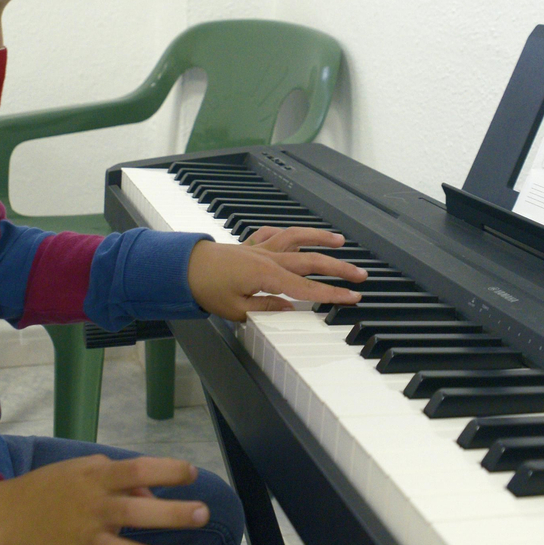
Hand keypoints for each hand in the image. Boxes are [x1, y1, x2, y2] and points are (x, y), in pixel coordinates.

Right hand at [0, 454, 206, 544]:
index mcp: (98, 479)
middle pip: (134, 510)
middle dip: (170, 514)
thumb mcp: (85, 468)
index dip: (166, 470)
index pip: (137, 469)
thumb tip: (154, 493)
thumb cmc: (53, 487)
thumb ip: (121, 477)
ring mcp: (84, 540)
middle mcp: (93, 508)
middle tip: (202, 514)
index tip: (191, 473)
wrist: (8, 515)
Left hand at [187, 226, 366, 320]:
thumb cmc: (206, 289)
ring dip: (320, 237)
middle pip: (311, 261)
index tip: (353, 296)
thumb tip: (290, 310)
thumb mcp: (236, 310)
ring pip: (297, 237)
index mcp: (267, 276)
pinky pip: (274, 234)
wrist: (182, 268)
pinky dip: (288, 234)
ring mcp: (260, 247)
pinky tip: (298, 236)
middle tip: (360, 274)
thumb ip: (266, 309)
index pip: (308, 287)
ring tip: (340, 240)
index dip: (333, 293)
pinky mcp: (251, 244)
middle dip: (339, 268)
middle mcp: (268, 257)